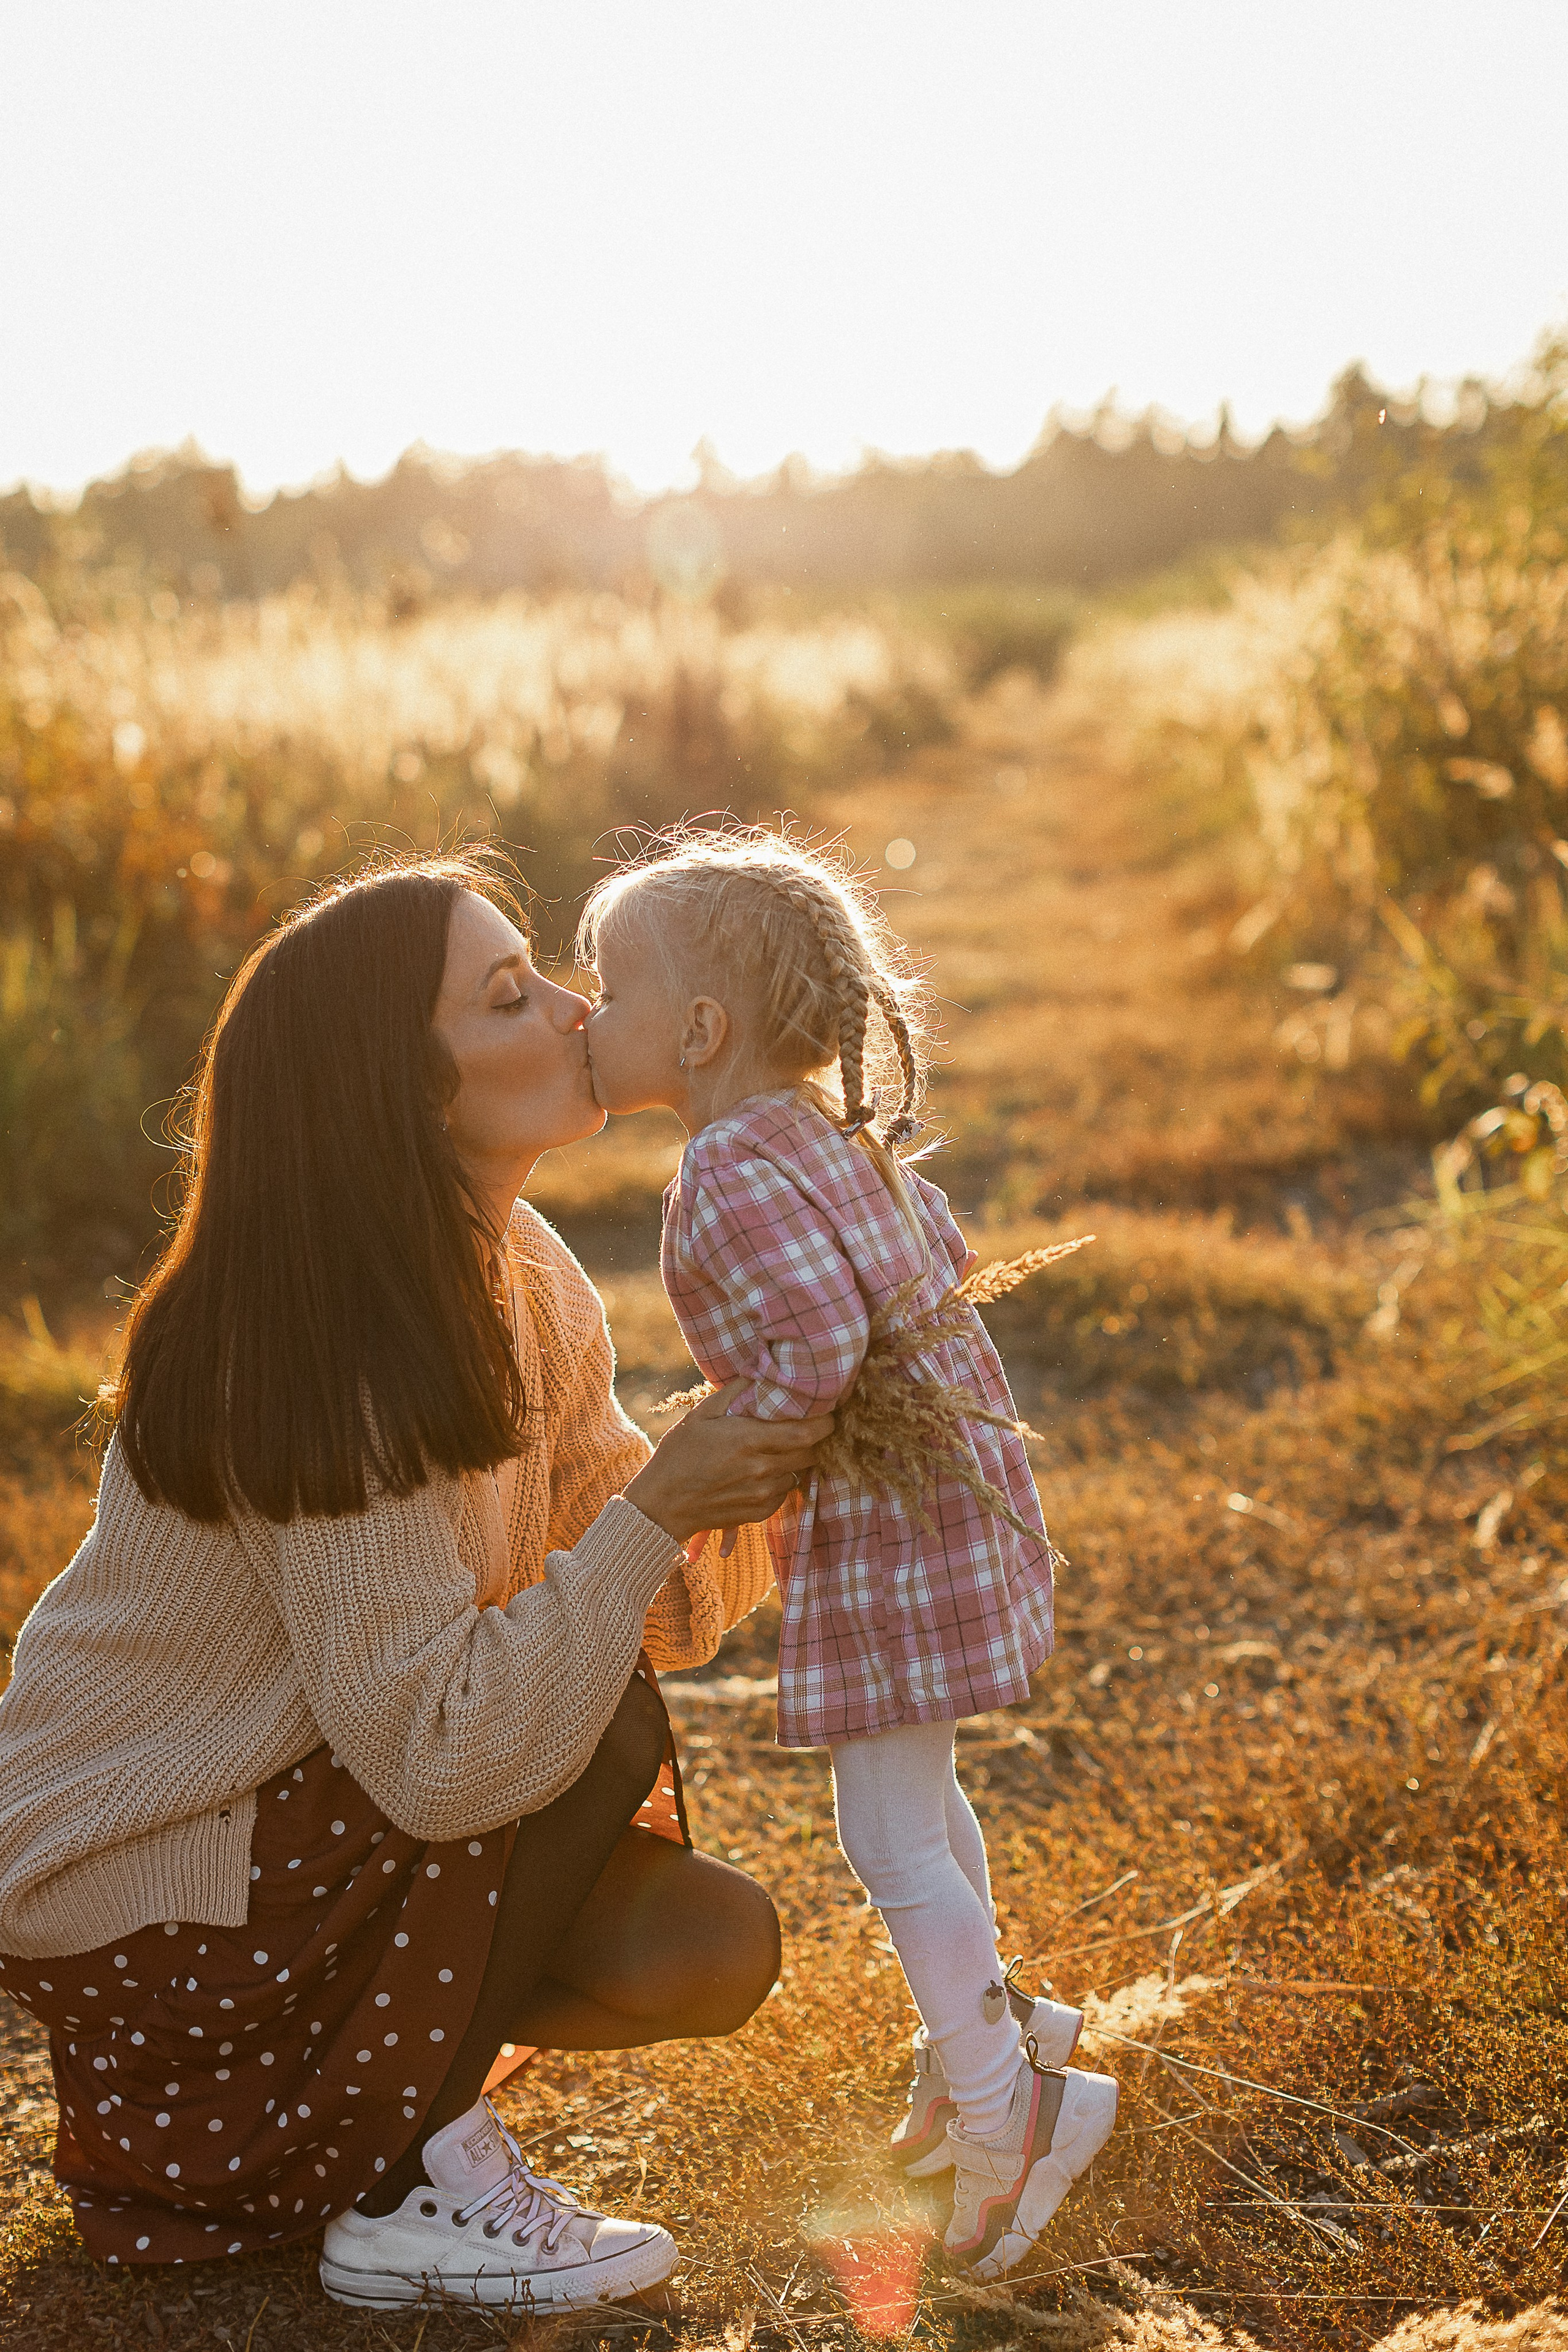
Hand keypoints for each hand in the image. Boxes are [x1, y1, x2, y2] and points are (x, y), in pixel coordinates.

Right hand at [625, 1380, 829, 1543]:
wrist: (661, 1504)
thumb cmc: (678, 1454)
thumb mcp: (701, 1415)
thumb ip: (734, 1392)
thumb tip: (757, 1372)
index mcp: (749, 1440)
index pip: (806, 1432)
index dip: (824, 1423)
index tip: (826, 1413)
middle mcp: (761, 1469)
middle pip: (809, 1453)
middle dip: (811, 1440)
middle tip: (802, 1428)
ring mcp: (761, 1494)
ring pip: (798, 1473)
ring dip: (793, 1461)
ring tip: (775, 1451)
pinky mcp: (759, 1513)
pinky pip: (783, 1493)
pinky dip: (779, 1481)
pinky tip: (760, 1473)